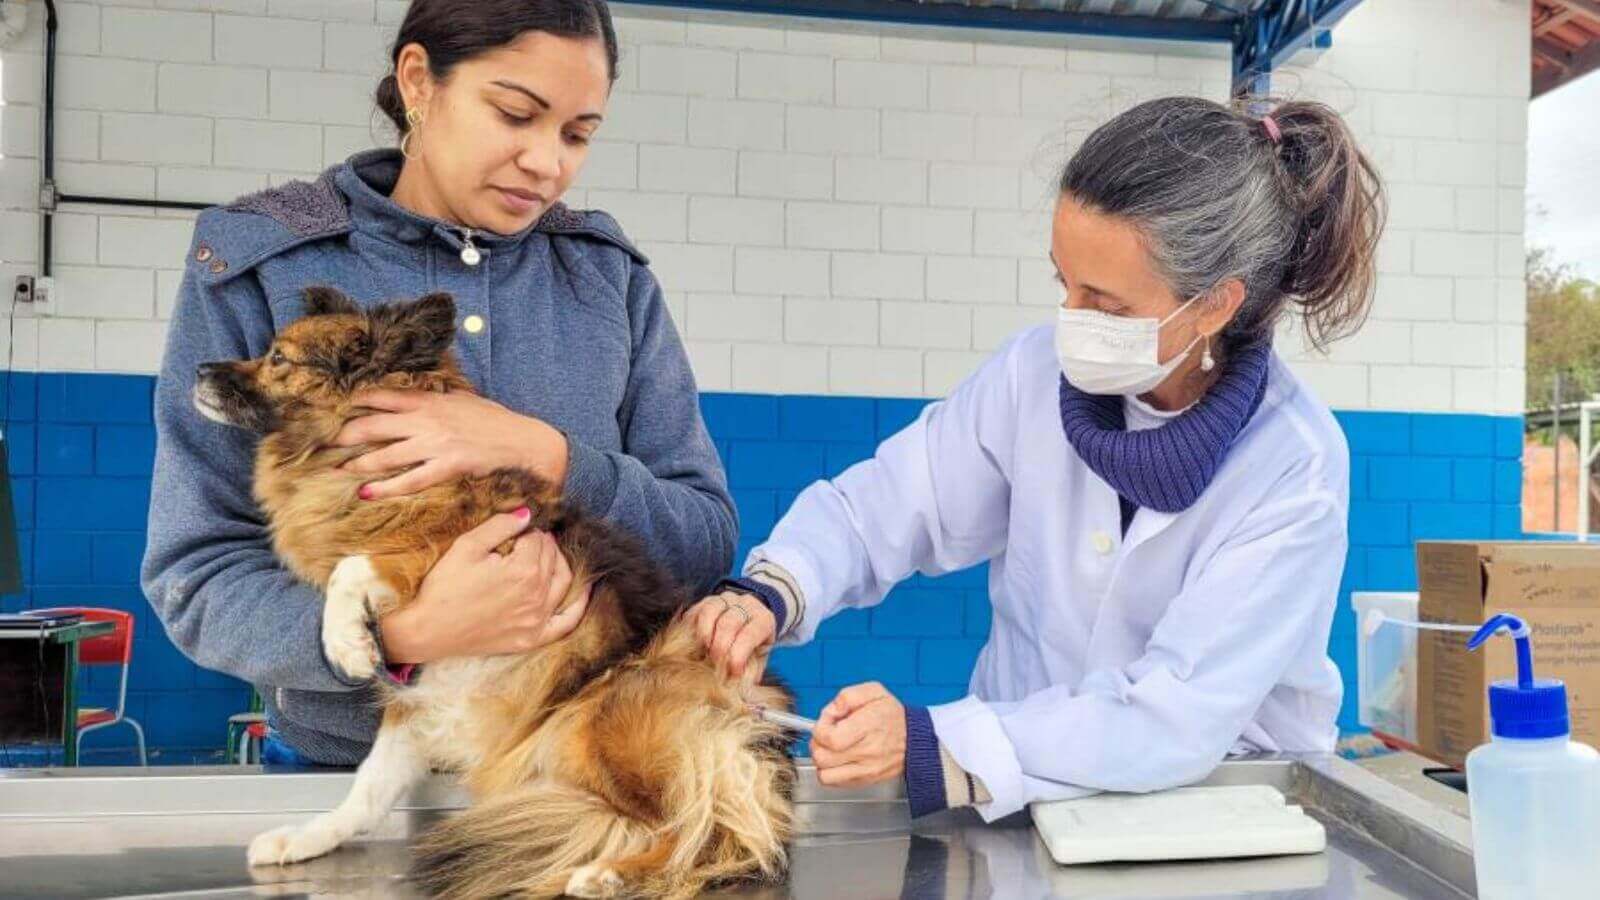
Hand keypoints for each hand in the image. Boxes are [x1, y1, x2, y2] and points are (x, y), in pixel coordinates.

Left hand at [334, 389, 568, 499]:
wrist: (527, 443)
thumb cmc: (497, 423)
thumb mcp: (464, 401)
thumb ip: (437, 400)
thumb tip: (417, 399)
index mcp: (431, 401)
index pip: (383, 396)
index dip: (354, 402)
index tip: (333, 409)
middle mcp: (428, 420)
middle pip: (373, 424)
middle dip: (344, 434)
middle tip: (323, 443)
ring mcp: (436, 444)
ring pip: (385, 454)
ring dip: (357, 463)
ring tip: (337, 469)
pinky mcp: (448, 466)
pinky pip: (409, 480)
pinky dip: (385, 487)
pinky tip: (366, 493)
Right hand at [378, 508, 589, 662]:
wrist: (428, 630)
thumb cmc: (444, 586)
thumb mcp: (467, 547)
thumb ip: (500, 526)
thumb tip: (528, 512)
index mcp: (523, 571)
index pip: (538, 540)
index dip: (527, 530)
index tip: (516, 530)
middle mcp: (537, 596)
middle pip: (553, 559)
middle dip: (544, 544)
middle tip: (530, 539)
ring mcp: (537, 621)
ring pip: (564, 584)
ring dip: (561, 564)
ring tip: (549, 554)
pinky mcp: (532, 639)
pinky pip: (566, 623)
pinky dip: (579, 606)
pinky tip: (584, 591)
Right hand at [689, 591, 774, 678]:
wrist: (750, 621)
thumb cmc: (754, 645)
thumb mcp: (759, 658)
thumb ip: (751, 673)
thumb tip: (739, 691)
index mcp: (763, 619)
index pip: (750, 634)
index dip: (738, 656)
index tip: (732, 673)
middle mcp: (746, 604)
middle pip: (729, 623)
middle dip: (719, 648)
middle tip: (715, 666)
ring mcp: (726, 599)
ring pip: (710, 611)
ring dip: (704, 636)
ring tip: (703, 654)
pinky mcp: (707, 600)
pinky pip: (696, 610)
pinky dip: (692, 628)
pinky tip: (694, 644)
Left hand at [812, 682, 906, 787]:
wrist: (916, 739)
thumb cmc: (893, 716)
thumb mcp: (874, 692)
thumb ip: (847, 696)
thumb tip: (830, 712)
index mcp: (867, 727)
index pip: (830, 738)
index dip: (820, 728)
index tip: (827, 722)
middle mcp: (867, 752)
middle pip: (823, 757)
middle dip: (818, 743)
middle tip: (827, 734)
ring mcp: (866, 770)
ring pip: (825, 775)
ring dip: (821, 760)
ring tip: (830, 749)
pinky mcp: (865, 780)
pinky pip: (834, 782)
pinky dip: (829, 772)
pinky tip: (837, 759)